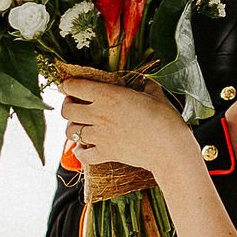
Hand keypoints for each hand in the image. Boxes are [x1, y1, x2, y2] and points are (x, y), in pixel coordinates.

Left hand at [59, 78, 193, 174]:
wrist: (169, 148)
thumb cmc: (165, 118)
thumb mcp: (155, 94)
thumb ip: (146, 85)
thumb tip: (145, 81)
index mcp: (108, 95)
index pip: (75, 86)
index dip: (66, 84)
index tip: (67, 86)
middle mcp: (99, 114)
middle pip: (66, 110)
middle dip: (67, 106)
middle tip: (74, 105)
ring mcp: (100, 136)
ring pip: (71, 132)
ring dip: (72, 128)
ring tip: (80, 126)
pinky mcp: (105, 153)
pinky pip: (82, 155)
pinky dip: (80, 152)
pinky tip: (84, 148)